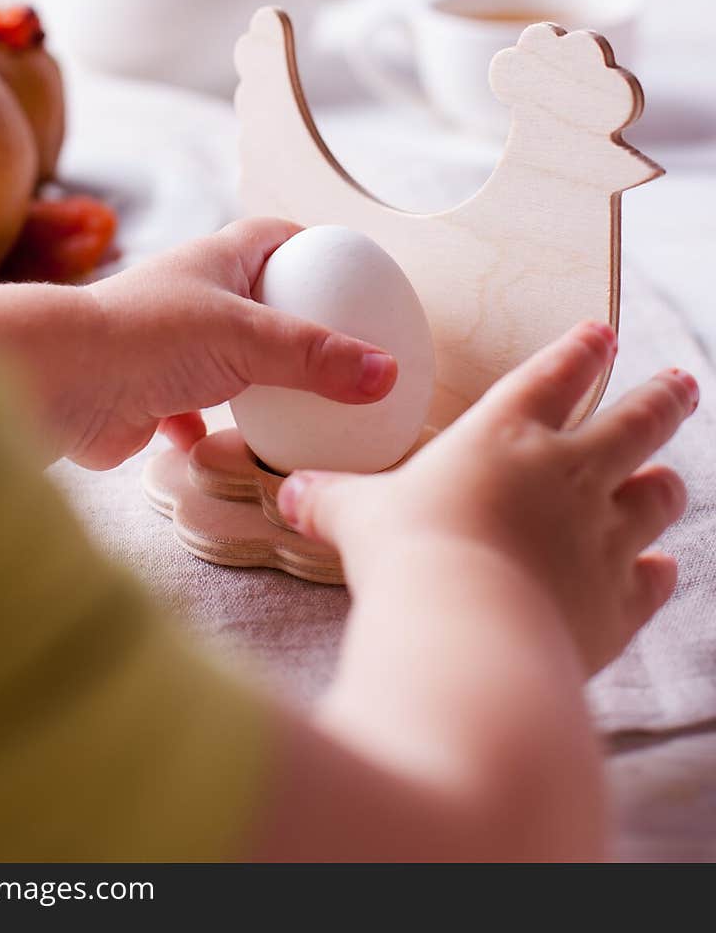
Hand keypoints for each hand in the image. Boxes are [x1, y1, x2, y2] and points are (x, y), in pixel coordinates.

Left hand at [71, 218, 396, 469]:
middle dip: (292, 321)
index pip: (275, 236)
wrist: (58, 383)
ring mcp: (167, 347)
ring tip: (298, 403)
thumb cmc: (145, 339)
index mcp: (216, 261)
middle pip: (254, 299)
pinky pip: (188, 412)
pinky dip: (207, 430)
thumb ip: (317, 357)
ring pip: (224, 360)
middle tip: (339, 350)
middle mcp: (190, 297)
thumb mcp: (247, 339)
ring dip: (254, 381)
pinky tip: (226, 446)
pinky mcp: (145, 396)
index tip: (353, 271)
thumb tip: (387, 372)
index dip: (315, 246)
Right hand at [277, 321, 696, 674]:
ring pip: (658, 496)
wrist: (465, 630)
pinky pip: (655, 578)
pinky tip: (656, 571)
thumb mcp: (359, 518)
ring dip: (663, 485)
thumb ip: (333, 501)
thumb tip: (290, 495)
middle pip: (637, 421)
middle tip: (684, 383)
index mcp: (507, 433)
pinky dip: (656, 572)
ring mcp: (604, 536)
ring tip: (667, 479)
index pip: (556, 374)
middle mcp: (570, 473)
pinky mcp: (619, 601)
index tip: (604, 334)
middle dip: (664, 399)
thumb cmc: (408, 556)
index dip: (582, 350)